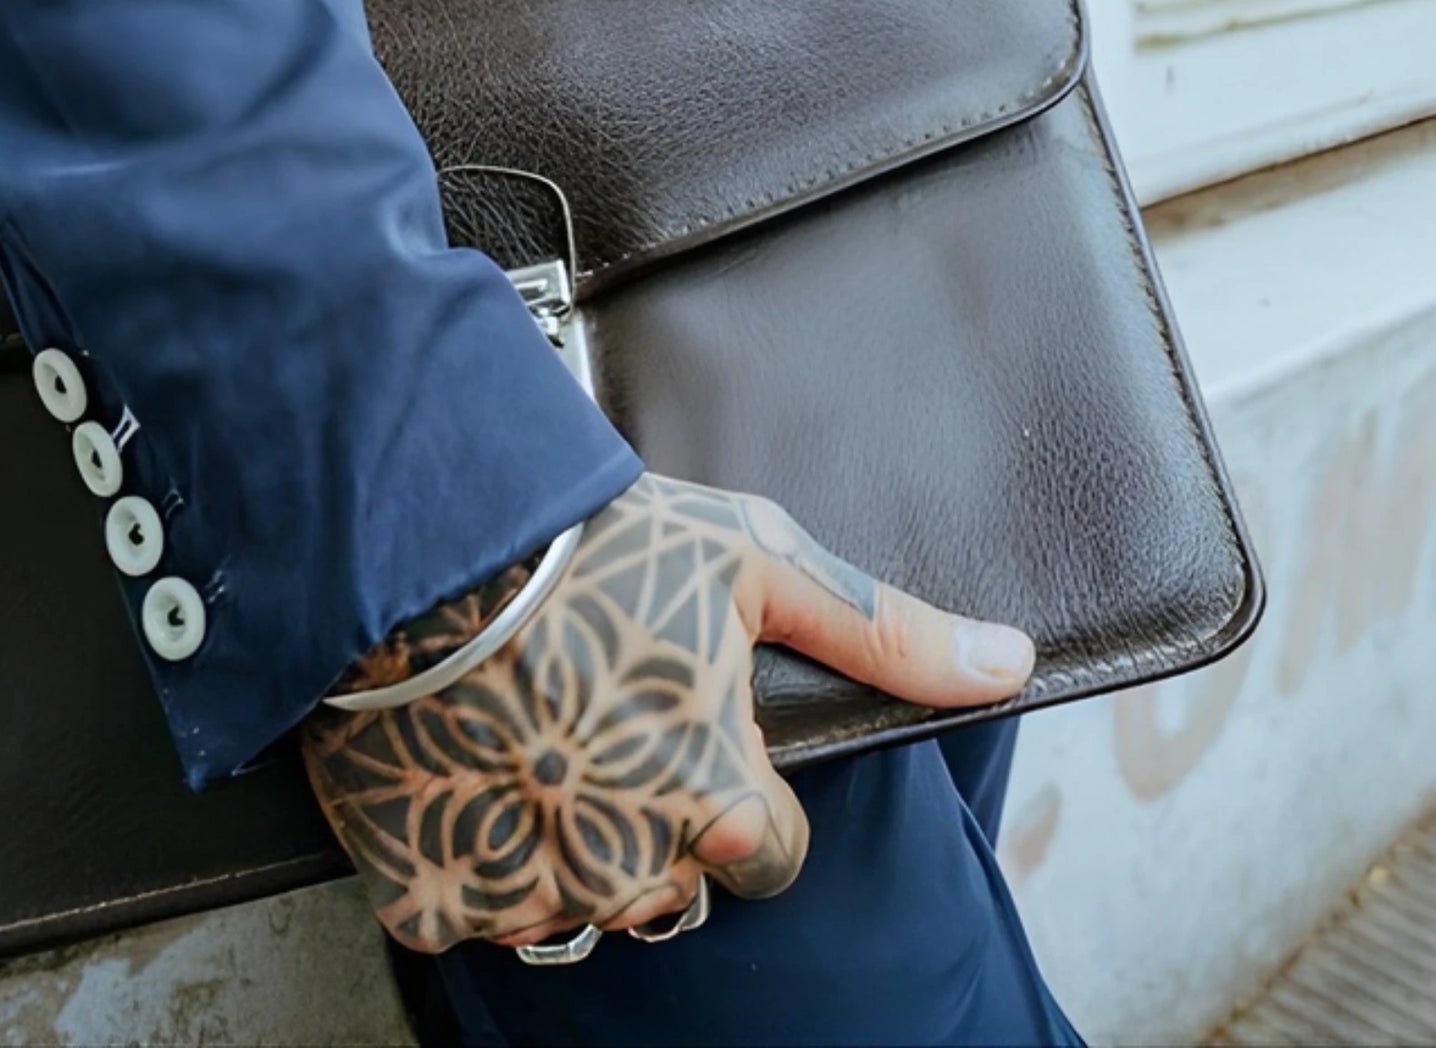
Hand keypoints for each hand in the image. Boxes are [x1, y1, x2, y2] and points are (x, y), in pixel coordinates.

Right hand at [300, 473, 1034, 951]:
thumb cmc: (603, 545)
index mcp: (717, 807)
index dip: (744, 792)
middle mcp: (624, 872)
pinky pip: (469, 899)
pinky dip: (472, 846)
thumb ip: (887, 635)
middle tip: (608, 712)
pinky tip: (473, 757)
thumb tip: (1009, 664)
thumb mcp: (763, 563)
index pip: (771, 858)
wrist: (427, 536)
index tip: (700, 730)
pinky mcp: (426, 890)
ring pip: (571, 898)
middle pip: (669, 881)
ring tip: (539, 725)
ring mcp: (520, 890)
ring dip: (564, 836)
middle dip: (655, 814)